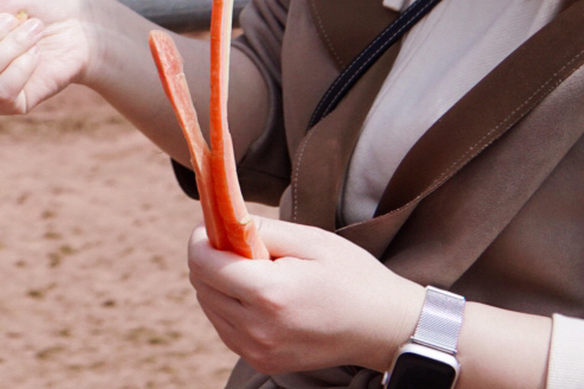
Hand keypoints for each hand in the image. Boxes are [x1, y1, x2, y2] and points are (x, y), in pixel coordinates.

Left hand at [187, 218, 422, 375]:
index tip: (216, 227)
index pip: (202, 262)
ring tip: (255, 272)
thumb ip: (258, 229)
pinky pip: (224, 326)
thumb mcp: (309, 240)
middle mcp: (258, 329)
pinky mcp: (262, 362)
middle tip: (240, 246)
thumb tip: (219, 222)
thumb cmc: (351, 277)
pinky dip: (228, 306)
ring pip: (208, 305)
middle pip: (200, 283)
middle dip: (209, 258)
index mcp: (269, 294)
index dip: (202, 238)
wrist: (384, 328)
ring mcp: (258, 350)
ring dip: (217, 283)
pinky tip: (257, 296)